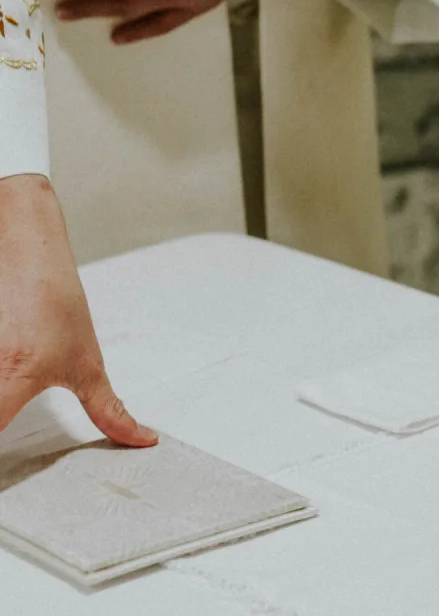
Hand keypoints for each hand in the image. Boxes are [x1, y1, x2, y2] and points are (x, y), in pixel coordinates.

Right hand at [0, 176, 155, 445]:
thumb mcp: (86, 362)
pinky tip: (7, 371)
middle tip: (14, 420)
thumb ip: (108, 410)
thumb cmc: (53, 300)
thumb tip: (139, 441)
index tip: (10, 475)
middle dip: (1, 418)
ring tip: (13, 392)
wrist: (24, 248)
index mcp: (8, 381)